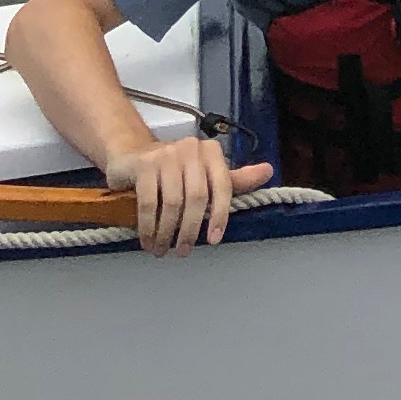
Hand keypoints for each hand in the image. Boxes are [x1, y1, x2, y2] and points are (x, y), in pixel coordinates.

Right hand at [112, 132, 270, 256]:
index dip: (220, 215)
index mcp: (211, 152)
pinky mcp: (143, 165)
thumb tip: (267, 172)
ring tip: (162, 249)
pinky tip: (148, 241)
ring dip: (167, 233)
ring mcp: (166, 154)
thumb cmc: (174, 169)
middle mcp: (191, 148)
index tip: (213, 239)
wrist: (132, 153)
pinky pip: (149, 203)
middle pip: (197, 197)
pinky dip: (149, 227)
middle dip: (190, 230)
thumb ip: (234, 180)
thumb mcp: (205, 174)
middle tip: (183, 251)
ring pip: (173, 202)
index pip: (224, 185)